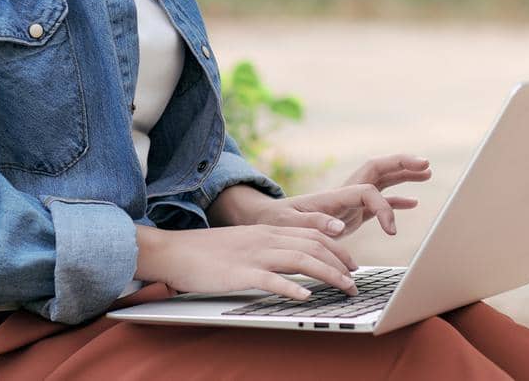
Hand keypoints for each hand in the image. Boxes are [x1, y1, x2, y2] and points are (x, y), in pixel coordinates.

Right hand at [134, 224, 359, 301]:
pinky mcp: (240, 274)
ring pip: (300, 260)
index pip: (312, 234)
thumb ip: (267, 248)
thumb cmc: (207, 252)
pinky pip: (271, 280)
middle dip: (340, 263)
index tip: (351, 263)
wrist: (174, 251)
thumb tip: (293, 263)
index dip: (337, 248)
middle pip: (313, 245)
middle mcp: (265, 239)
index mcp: (267, 231)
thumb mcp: (244, 243)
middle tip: (355, 281)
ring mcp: (253, 255)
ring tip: (344, 288)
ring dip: (327, 274)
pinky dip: (291, 288)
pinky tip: (306, 297)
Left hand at [228, 154, 431, 237]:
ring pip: (382, 182)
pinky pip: (379, 201)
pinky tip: (413, 202)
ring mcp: (349, 202)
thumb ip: (314, 224)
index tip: (390, 232)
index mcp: (334, 196)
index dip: (384, 207)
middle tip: (425, 164)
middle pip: (379, 170)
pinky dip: (396, 201)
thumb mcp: (290, 225)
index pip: (368, 190)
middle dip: (402, 165)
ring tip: (427, 172)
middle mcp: (345, 193)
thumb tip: (339, 226)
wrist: (268, 221)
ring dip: (404, 175)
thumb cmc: (277, 223)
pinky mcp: (350, 213)